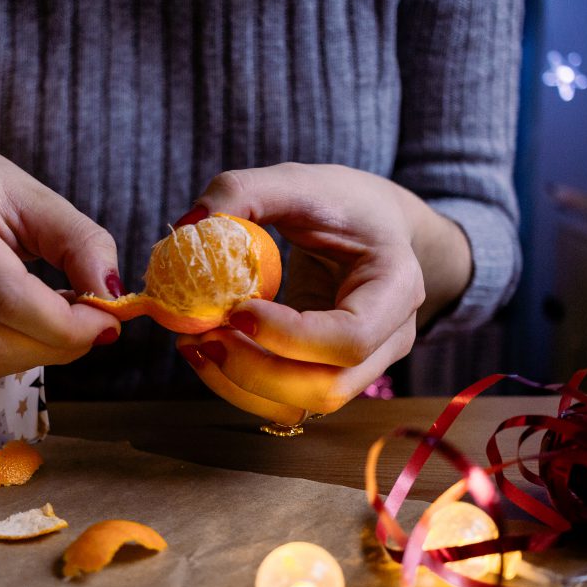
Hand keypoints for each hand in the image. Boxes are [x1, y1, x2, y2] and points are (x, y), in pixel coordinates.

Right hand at [0, 135, 121, 382]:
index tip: (109, 321)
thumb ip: (82, 244)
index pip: (7, 297)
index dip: (67, 324)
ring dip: (34, 355)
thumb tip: (113, 299)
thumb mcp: (35, 198)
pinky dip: (4, 357)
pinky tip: (23, 329)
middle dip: (56, 345)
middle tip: (92, 328)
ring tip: (59, 323)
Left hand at [175, 163, 471, 423]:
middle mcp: (388, 339)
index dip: (289, 336)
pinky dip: (238, 386)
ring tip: (195, 343)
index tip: (237, 309)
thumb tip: (191, 222)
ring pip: (304, 405)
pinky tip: (207, 349)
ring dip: (240, 386)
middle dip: (256, 370)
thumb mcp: (301, 182)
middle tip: (203, 335)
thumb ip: (245, 190)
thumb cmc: (343, 202)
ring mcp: (361, 366)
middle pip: (328, 387)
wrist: (374, 226)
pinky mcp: (326, 373)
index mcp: (396, 288)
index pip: (351, 338)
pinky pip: (285, 401)